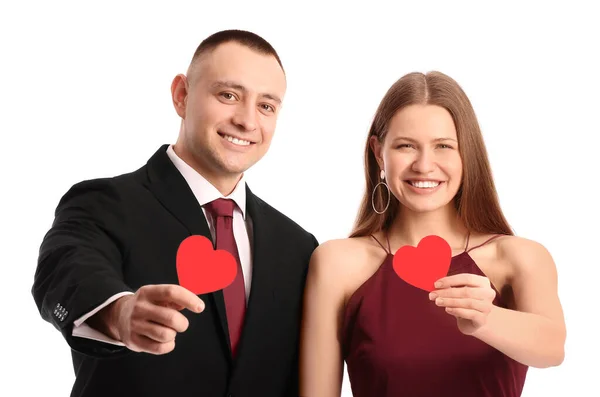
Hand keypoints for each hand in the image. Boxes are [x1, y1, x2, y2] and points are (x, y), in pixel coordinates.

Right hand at [89, 284, 204, 353]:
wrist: (120, 316)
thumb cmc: (149, 305)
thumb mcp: (158, 296)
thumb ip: (176, 298)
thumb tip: (194, 304)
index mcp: (147, 292)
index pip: (171, 292)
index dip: (189, 299)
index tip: (200, 307)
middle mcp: (139, 307)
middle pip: (172, 318)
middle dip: (182, 324)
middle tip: (181, 324)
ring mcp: (134, 325)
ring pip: (166, 335)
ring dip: (173, 335)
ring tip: (169, 331)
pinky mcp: (133, 341)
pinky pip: (159, 348)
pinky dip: (168, 346)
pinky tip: (165, 341)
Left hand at [429, 274, 495, 334]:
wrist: (471, 321)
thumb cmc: (463, 302)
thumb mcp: (458, 291)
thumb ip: (450, 286)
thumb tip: (436, 285)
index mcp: (483, 282)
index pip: (466, 278)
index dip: (450, 280)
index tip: (436, 284)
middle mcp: (488, 293)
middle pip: (466, 291)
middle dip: (447, 292)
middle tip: (433, 295)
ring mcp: (487, 307)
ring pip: (468, 302)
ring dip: (450, 301)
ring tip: (437, 301)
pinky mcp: (483, 319)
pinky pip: (470, 314)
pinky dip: (457, 311)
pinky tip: (447, 309)